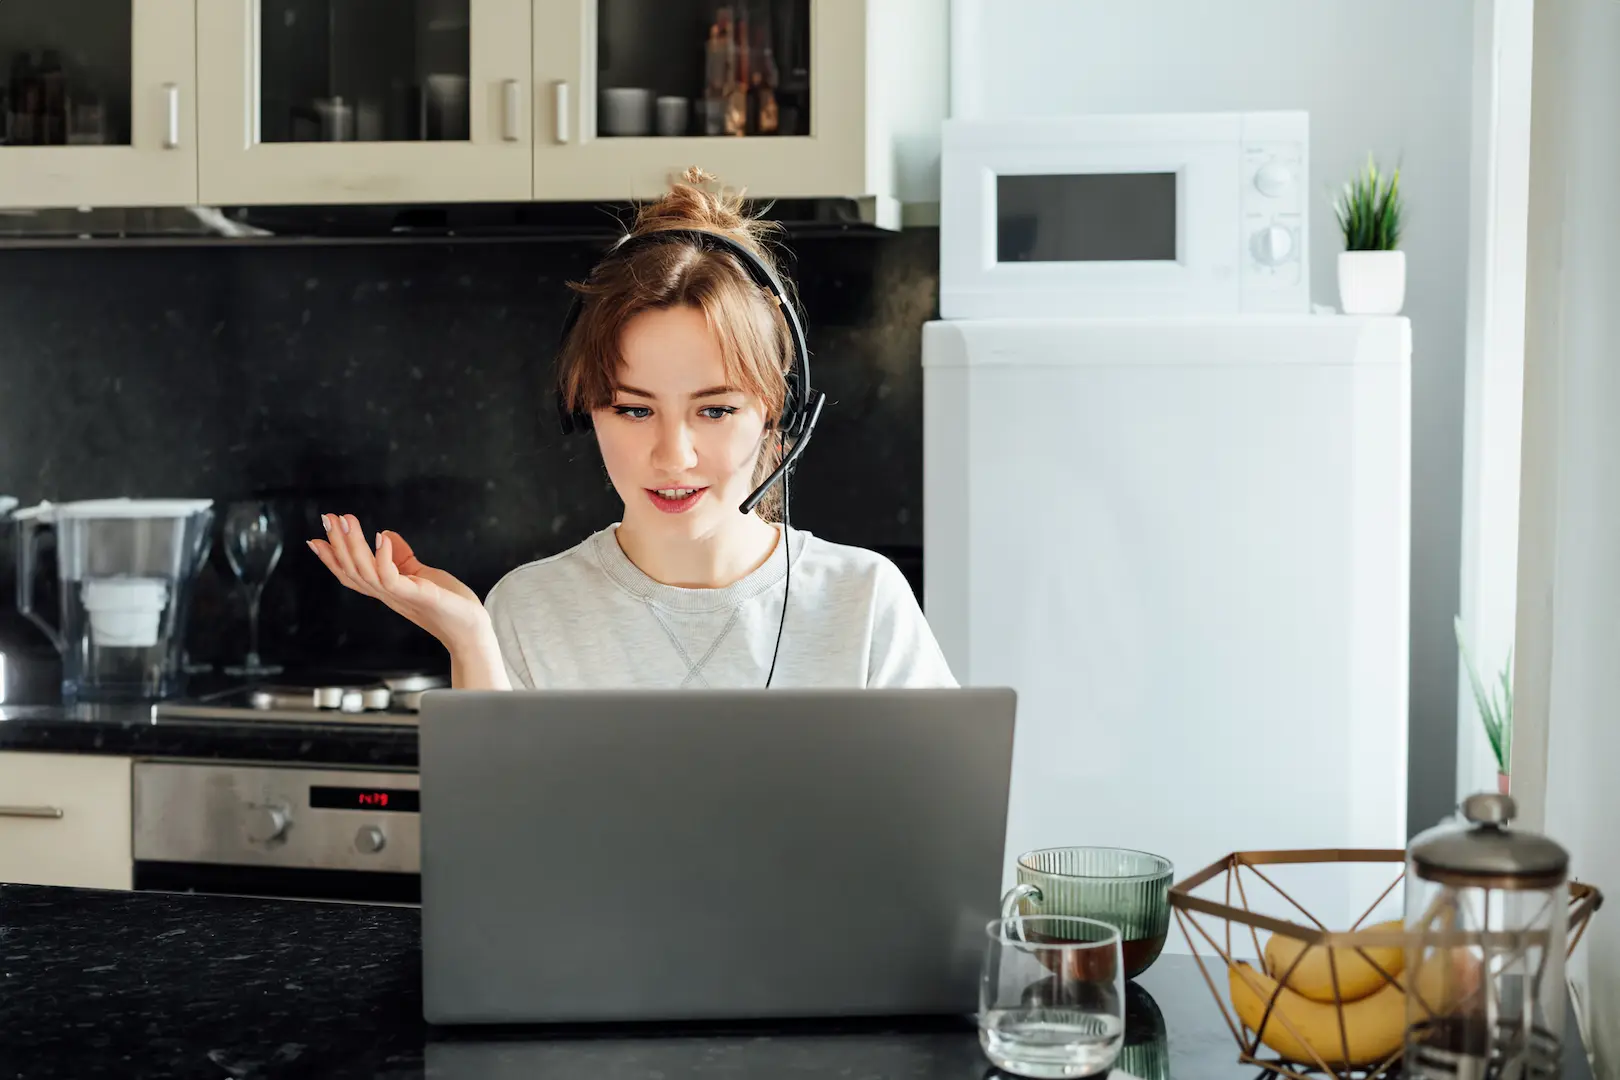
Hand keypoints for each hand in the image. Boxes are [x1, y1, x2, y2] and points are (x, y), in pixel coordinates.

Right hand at [308, 513, 490, 651]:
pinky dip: (383, 557)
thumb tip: (384, 534)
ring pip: (365, 571)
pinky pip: (391, 578)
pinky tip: (381, 538)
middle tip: (328, 518)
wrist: (471, 629)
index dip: (332, 559)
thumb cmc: (448, 604)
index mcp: (385, 589)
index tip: (315, 540)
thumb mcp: (420, 575)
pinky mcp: (416, 595)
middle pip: (352, 570)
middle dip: (337, 544)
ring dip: (354, 544)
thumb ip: (401, 557)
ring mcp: (399, 596)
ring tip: (348, 521)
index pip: (351, 574)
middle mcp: (387, 594)